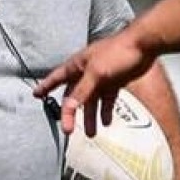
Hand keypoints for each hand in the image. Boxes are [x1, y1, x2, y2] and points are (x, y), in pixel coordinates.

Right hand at [33, 29, 154, 134]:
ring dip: (90, 116)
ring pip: (91, 100)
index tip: (36, 95)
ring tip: (92, 134)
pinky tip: (107, 122)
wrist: (143, 45)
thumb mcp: (97, 72)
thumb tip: (68, 107)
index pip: (57, 77)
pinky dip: (106, 110)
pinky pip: (107, 99)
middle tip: (68, 129)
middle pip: (74, 95)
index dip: (46, 86)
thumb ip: (82, 91)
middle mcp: (87, 71)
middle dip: (70, 112)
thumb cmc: (117, 52)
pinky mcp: (115, 81)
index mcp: (78, 65)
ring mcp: (101, 77)